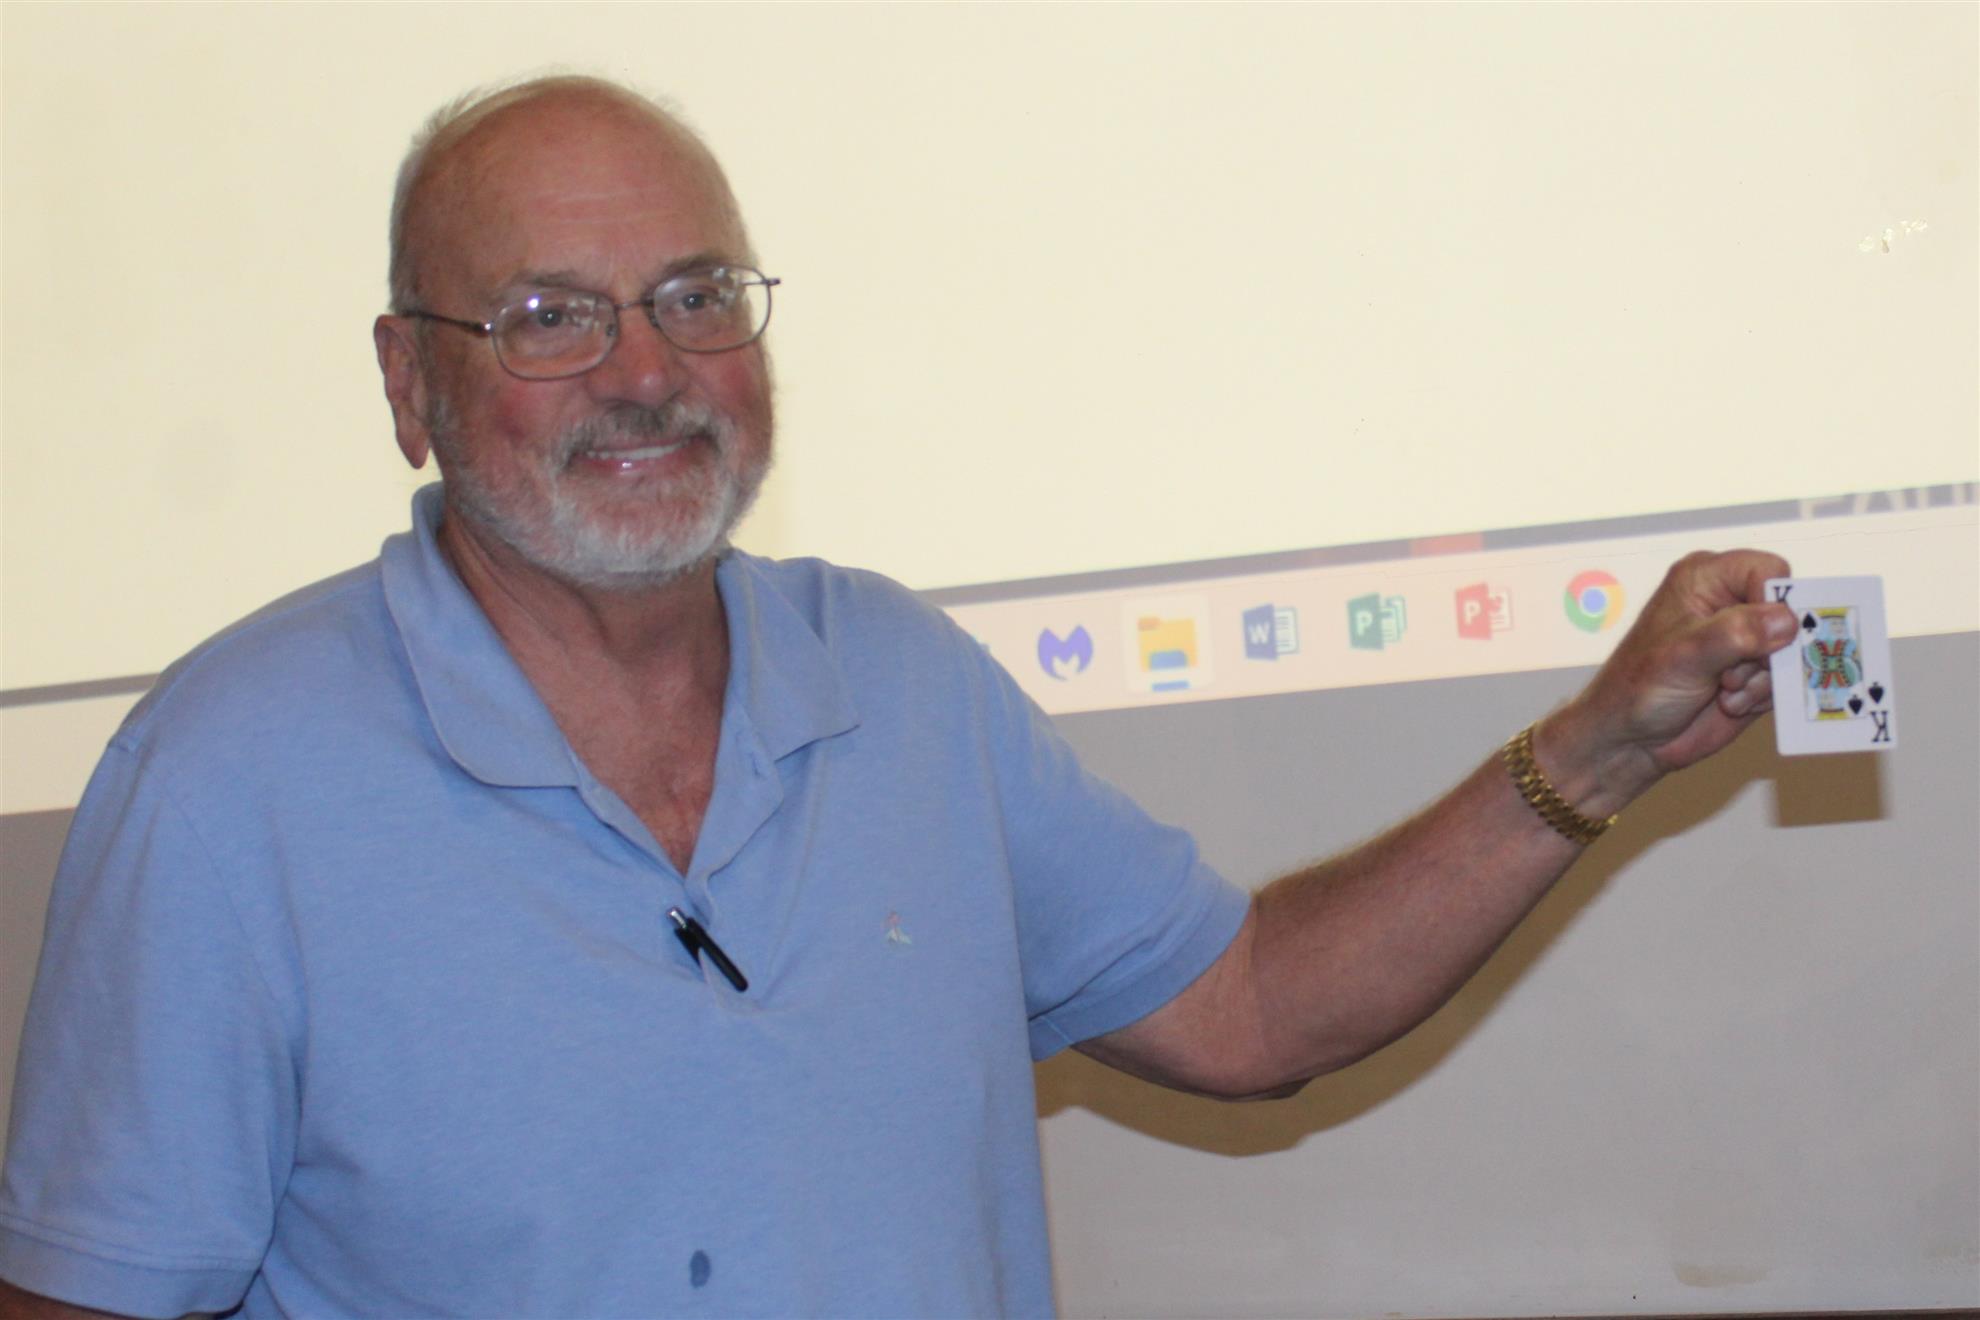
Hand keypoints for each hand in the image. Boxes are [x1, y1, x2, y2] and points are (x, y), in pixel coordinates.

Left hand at [1543, 550, 1797, 808]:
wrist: (1631, 738)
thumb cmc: (1640, 687)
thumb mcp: (1685, 654)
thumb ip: (1736, 632)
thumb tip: (1786, 621)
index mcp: (1706, 578)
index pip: (1769, 570)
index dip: (1773, 603)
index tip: (1758, 638)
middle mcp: (1730, 602)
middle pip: (1790, 611)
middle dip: (1770, 650)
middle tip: (1733, 673)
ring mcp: (1745, 638)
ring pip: (1792, 650)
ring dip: (1763, 679)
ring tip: (1724, 691)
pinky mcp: (1755, 672)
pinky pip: (1786, 679)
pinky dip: (1763, 695)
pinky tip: (1729, 703)